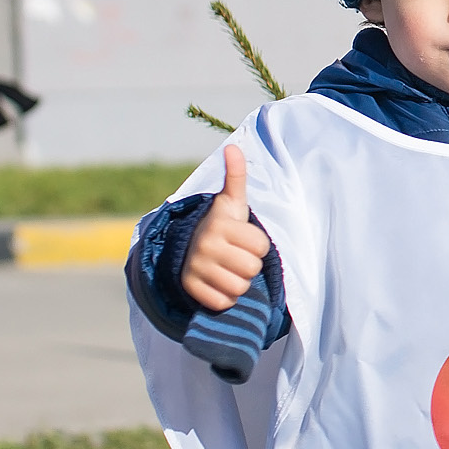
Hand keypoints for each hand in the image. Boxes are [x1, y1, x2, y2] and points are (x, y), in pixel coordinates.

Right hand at [182, 143, 271, 312]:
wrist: (187, 249)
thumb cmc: (221, 225)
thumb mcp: (230, 202)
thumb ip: (236, 176)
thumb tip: (234, 146)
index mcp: (219, 225)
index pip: (261, 247)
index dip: (257, 245)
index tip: (243, 239)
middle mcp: (205, 246)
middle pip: (252, 269)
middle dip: (249, 265)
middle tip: (235, 256)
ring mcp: (196, 269)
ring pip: (239, 288)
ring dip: (238, 282)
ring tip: (226, 268)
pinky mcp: (191, 290)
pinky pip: (224, 302)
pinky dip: (224, 297)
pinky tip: (217, 282)